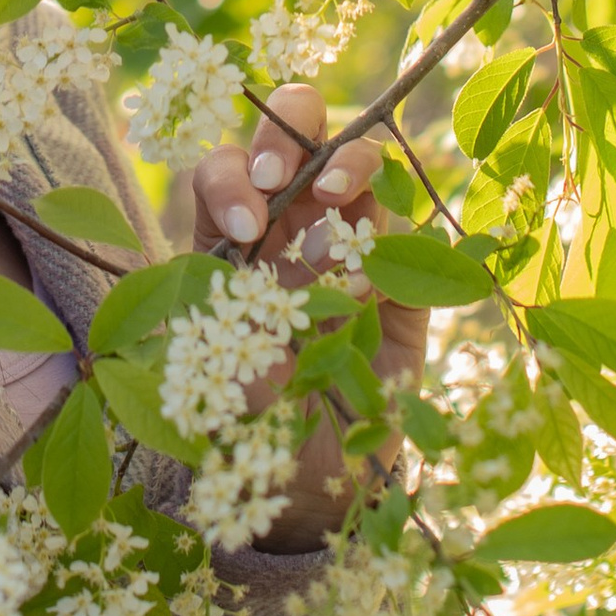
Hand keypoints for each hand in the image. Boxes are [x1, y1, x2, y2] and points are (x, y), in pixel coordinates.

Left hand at [186, 83, 429, 550]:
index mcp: (232, 237)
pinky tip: (364, 285)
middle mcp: (290, 228)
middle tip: (282, 177)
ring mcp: (350, 248)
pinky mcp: (401, 284)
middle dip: (288, 134)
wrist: (306, 481)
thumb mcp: (213, 358)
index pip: (224, 173)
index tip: (244, 226)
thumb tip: (244, 242)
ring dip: (346, 166)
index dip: (231, 179)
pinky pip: (402, 238)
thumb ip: (221, 301)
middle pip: (294, 139)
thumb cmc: (244, 416)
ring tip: (334, 195)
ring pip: (356, 167)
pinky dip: (385, 244)